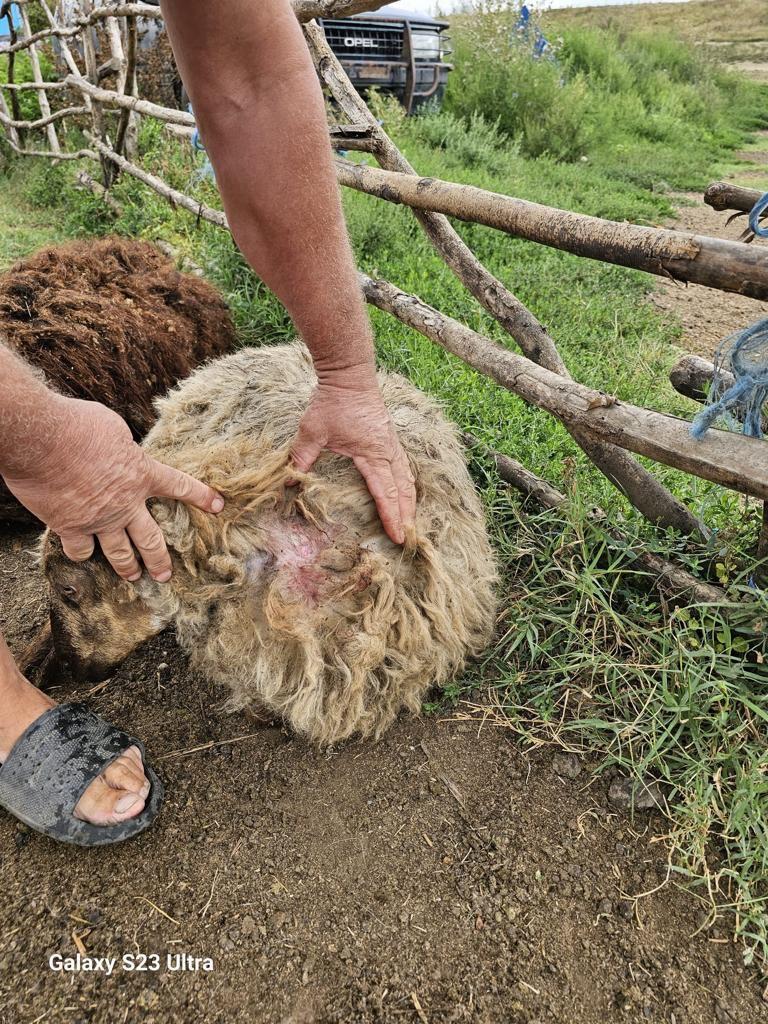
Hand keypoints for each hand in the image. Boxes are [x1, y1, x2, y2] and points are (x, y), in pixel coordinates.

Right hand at [3, 396, 222, 581]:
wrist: (44, 440)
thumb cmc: (78, 425)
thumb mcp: (113, 429)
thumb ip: (122, 448)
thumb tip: (118, 451)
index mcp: (142, 474)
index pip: (179, 486)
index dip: (200, 495)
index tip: (218, 505)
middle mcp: (126, 503)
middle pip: (151, 539)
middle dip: (161, 559)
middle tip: (166, 575)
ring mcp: (99, 520)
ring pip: (120, 553)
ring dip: (128, 568)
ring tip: (134, 577)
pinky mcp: (70, 527)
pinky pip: (80, 550)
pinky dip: (81, 553)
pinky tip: (82, 554)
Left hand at [290, 372, 415, 544]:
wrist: (349, 375)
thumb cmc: (332, 401)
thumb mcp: (312, 431)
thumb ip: (301, 457)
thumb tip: (288, 482)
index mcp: (373, 454)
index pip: (385, 492)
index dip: (391, 517)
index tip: (397, 537)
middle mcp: (387, 451)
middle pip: (403, 489)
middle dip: (407, 515)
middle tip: (409, 538)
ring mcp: (391, 444)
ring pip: (407, 478)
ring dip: (410, 500)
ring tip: (410, 520)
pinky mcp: (388, 438)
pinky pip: (403, 466)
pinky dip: (406, 484)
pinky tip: (405, 492)